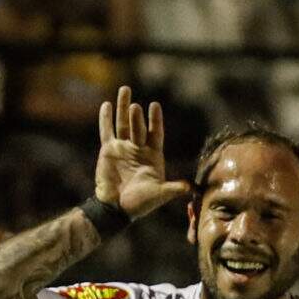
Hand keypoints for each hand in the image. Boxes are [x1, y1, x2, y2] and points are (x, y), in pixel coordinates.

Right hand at [95, 85, 190, 221]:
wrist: (116, 208)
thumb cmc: (140, 203)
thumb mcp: (160, 195)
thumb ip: (174, 189)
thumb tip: (192, 188)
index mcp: (152, 156)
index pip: (156, 133)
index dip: (155, 120)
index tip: (155, 105)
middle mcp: (139, 148)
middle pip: (138, 127)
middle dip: (137, 117)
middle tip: (135, 106)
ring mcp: (123, 148)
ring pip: (123, 124)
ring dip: (123, 108)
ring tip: (125, 90)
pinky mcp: (108, 150)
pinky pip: (107, 131)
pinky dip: (106, 118)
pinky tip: (107, 105)